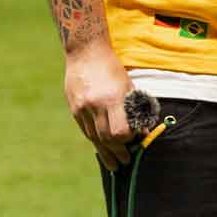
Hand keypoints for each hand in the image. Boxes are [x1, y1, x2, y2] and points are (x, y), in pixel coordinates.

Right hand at [64, 41, 134, 169]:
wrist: (85, 52)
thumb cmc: (112, 67)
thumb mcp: (127, 84)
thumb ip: (134, 107)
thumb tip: (141, 130)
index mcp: (112, 98)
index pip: (119, 131)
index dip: (128, 139)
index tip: (135, 140)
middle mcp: (95, 105)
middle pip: (106, 138)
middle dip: (117, 151)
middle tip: (126, 161)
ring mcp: (82, 108)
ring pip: (94, 137)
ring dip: (105, 152)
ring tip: (114, 164)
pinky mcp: (74, 108)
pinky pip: (85, 130)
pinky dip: (95, 139)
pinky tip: (101, 147)